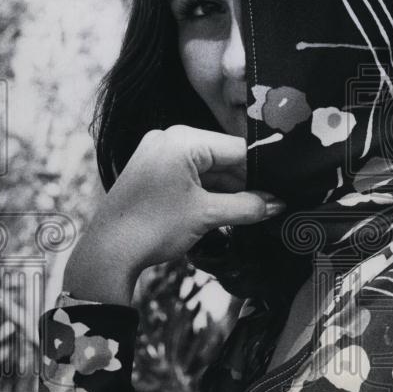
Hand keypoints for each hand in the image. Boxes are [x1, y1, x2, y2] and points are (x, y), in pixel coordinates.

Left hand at [63, 126, 283, 303]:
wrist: (108, 252)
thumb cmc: (153, 228)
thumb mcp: (207, 215)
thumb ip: (247, 206)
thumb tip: (277, 204)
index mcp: (182, 139)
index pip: (237, 149)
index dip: (263, 171)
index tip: (284, 188)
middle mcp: (169, 138)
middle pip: (223, 157)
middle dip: (246, 182)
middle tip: (272, 204)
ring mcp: (158, 154)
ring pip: (208, 169)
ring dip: (230, 190)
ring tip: (253, 211)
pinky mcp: (153, 171)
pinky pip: (191, 175)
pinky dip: (209, 192)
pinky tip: (228, 210)